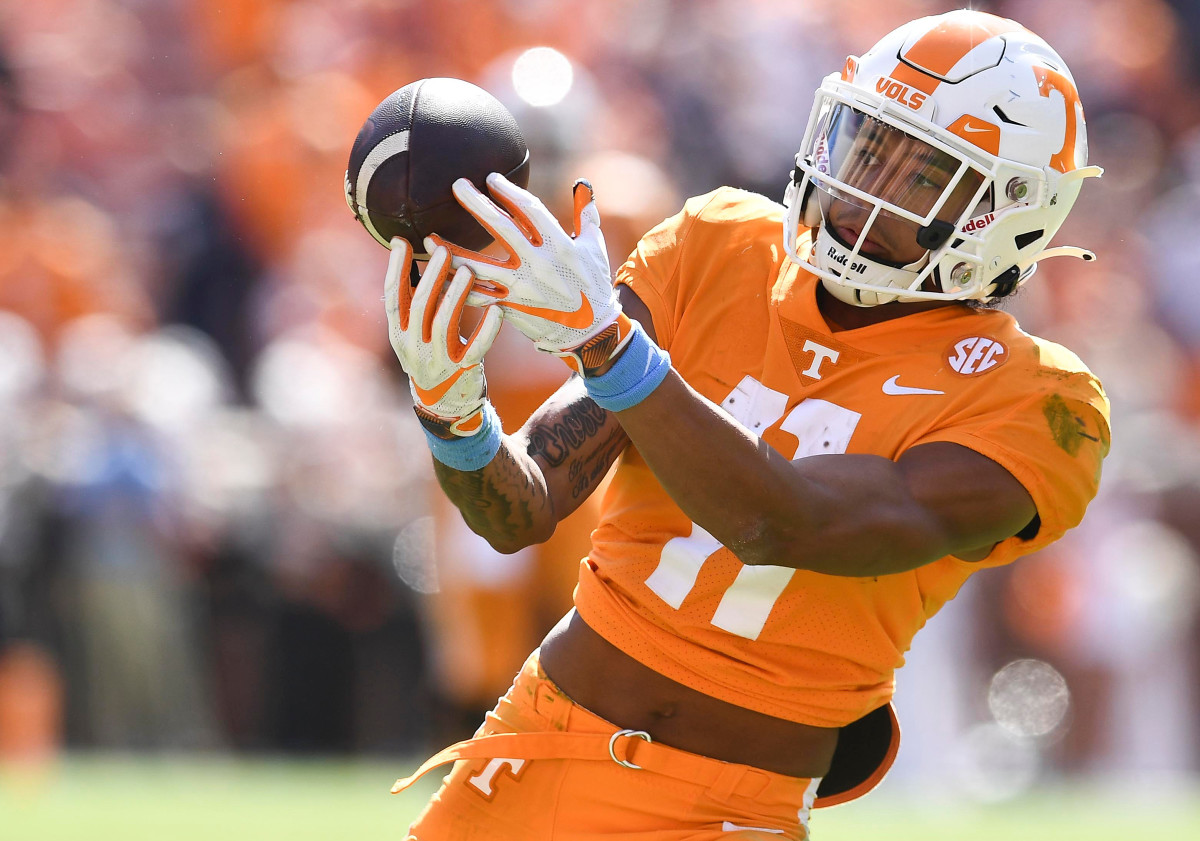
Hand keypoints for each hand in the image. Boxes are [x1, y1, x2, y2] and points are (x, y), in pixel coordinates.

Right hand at [384, 238, 501, 437]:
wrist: (444, 404)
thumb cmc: (431, 355)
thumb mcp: (414, 333)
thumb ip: (413, 302)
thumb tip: (408, 256)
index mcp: (399, 334)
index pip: (393, 297)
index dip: (395, 269)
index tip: (400, 242)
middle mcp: (414, 347)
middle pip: (420, 306)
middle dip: (432, 277)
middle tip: (443, 250)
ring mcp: (438, 360)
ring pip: (444, 324)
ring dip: (456, 295)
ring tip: (468, 270)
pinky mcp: (463, 369)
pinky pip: (477, 347)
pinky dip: (487, 329)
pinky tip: (497, 309)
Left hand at [431, 174, 631, 375]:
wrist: (591, 331)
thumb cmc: (593, 284)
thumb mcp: (594, 247)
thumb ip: (586, 214)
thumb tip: (582, 185)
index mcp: (559, 245)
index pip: (529, 211)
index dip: (508, 192)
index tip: (490, 178)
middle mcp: (538, 265)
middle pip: (501, 229)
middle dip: (477, 205)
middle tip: (457, 185)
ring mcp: (522, 289)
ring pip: (480, 267)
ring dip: (452, 252)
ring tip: (429, 239)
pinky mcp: (511, 307)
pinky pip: (477, 297)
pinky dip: (455, 288)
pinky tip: (436, 277)